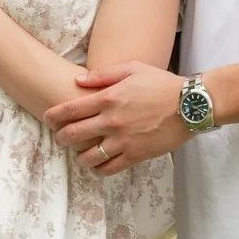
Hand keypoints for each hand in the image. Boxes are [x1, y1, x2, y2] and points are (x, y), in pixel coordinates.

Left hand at [43, 59, 192, 175]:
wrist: (190, 106)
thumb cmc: (161, 84)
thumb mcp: (132, 69)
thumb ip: (103, 75)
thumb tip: (78, 81)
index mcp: (108, 99)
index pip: (70, 111)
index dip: (53, 116)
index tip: (48, 119)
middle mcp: (111, 122)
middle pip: (72, 135)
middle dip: (61, 137)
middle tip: (60, 137)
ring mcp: (123, 141)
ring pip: (88, 157)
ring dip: (78, 157)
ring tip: (79, 154)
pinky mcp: (135, 156)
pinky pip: (108, 169)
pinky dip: (98, 169)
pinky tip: (97, 165)